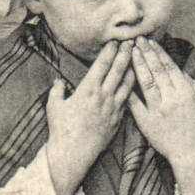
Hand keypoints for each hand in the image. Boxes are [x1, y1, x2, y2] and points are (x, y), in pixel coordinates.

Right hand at [46, 40, 132, 194]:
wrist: (73, 153)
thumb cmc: (61, 130)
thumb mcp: (54, 107)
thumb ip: (57, 91)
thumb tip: (59, 82)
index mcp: (87, 90)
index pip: (102, 65)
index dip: (110, 51)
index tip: (116, 41)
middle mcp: (103, 96)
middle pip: (118, 70)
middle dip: (126, 54)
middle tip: (132, 42)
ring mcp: (113, 107)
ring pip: (128, 84)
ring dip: (134, 69)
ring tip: (140, 58)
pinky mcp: (119, 119)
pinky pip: (129, 100)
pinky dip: (133, 89)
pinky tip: (138, 83)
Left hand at [127, 38, 194, 173]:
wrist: (191, 154)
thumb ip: (194, 86)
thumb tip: (182, 72)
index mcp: (186, 93)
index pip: (170, 67)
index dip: (159, 53)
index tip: (151, 42)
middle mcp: (171, 99)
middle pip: (156, 71)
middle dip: (146, 53)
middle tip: (136, 40)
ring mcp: (158, 110)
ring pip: (145, 83)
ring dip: (137, 65)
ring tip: (129, 52)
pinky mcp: (147, 122)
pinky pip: (135, 104)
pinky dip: (129, 90)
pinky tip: (123, 78)